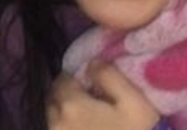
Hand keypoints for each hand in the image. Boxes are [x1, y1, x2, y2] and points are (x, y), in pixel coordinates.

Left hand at [47, 61, 161, 129]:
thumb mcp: (133, 101)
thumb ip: (111, 76)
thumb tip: (92, 64)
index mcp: (71, 104)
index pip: (63, 79)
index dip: (77, 76)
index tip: (92, 81)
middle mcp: (56, 121)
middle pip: (53, 98)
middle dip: (67, 93)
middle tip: (89, 96)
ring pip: (53, 117)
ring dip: (65, 112)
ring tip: (88, 116)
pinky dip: (67, 127)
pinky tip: (87, 129)